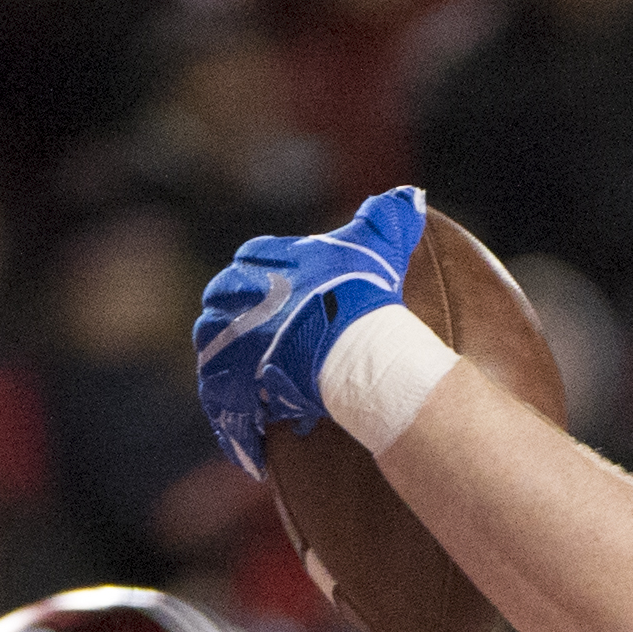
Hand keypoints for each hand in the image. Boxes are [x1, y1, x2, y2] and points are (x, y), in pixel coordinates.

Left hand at [193, 187, 426, 476]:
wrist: (352, 343)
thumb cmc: (363, 294)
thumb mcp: (378, 245)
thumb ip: (388, 218)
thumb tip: (410, 195)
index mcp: (257, 259)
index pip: (254, 269)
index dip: (274, 294)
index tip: (292, 316)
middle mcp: (231, 293)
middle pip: (229, 314)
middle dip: (248, 335)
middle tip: (275, 362)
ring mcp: (225, 338)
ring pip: (222, 359)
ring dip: (239, 378)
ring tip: (265, 399)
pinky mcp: (225, 380)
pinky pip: (223, 402)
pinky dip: (236, 420)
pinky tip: (252, 436)